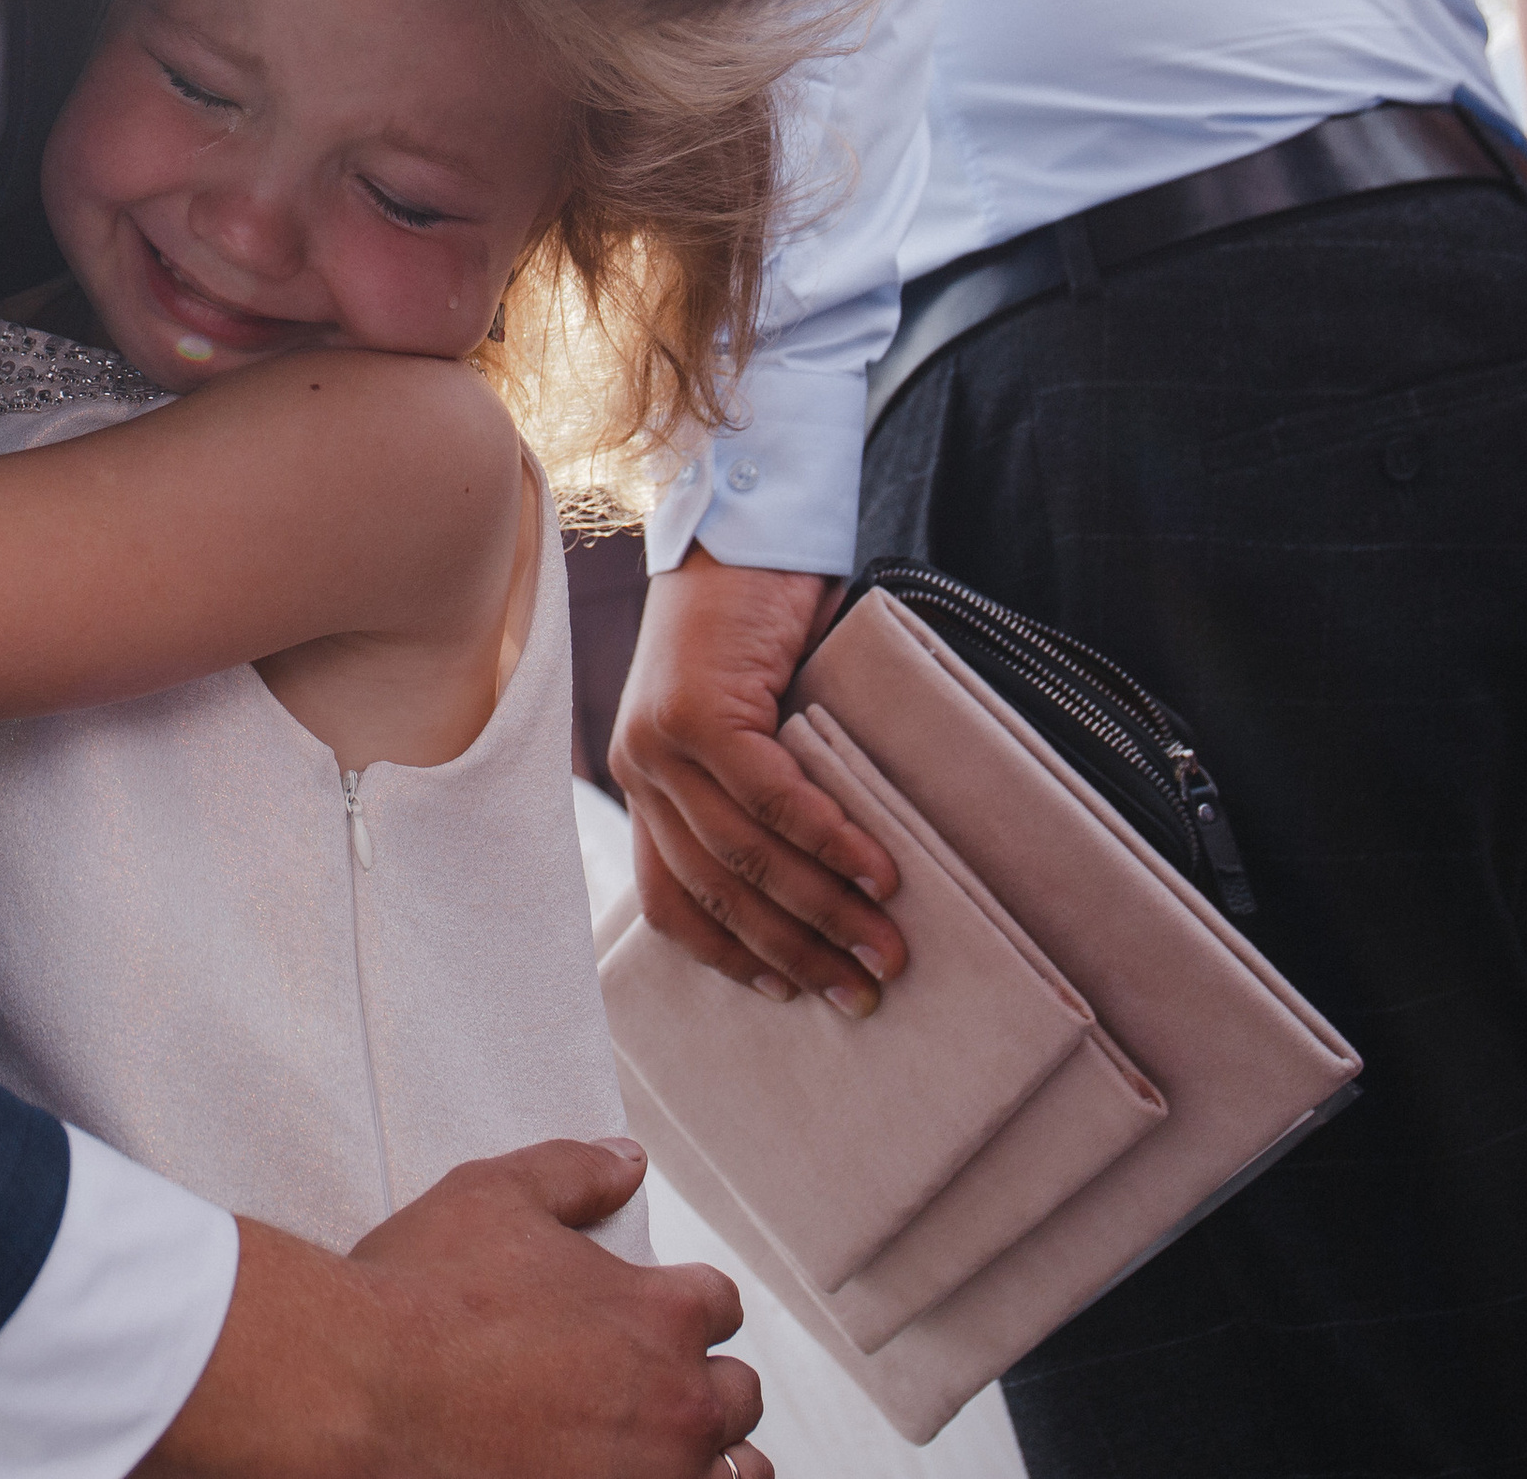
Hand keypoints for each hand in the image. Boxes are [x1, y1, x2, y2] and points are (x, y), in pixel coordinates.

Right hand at [141, 1138, 767, 1478]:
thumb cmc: (422, 1296)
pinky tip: (638, 1475)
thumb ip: (574, 1172)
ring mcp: (650, 1477)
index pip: (720, 1304)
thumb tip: (625, 1160)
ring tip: (670, 1451)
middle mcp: (673, 1403)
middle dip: (705, 1382)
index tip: (661, 1310)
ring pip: (733, 1474)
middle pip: (738, 1396)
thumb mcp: (494, 1195)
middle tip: (660, 1383)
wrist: (364, 1392)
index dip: (688, 1302)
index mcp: (656, 1313)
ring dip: (708, 1455)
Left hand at [609, 550, 904, 1014]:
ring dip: (823, 911)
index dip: (734, 956)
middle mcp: (638, 768)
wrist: (746, 530)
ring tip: (888, 947)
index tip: (794, 995)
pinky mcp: (697, 711)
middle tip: (865, 990)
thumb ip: (762, 794)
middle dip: (796, 952)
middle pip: (715, 891)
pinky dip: (827, 841)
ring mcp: (660, 740)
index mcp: (645, 781)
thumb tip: (833, 886)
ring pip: (744, 856)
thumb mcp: (750, 724)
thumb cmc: (761, 629)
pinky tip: (878, 871)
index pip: (673, 900)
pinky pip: (769, 798)